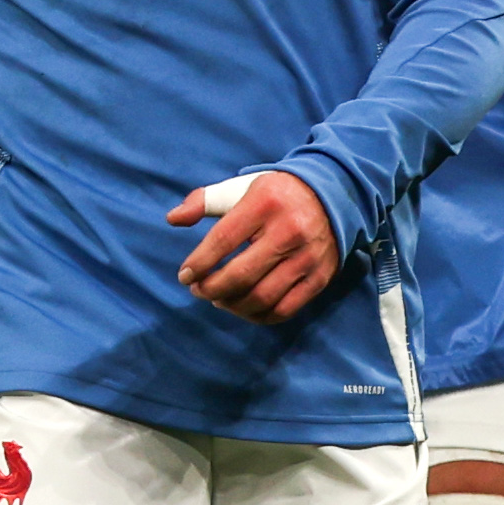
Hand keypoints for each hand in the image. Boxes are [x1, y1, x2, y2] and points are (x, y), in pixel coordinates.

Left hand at [167, 169, 337, 322]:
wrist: (330, 196)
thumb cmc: (274, 196)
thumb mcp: (240, 188)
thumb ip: (203, 201)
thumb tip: (173, 219)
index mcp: (264, 203)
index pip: (223, 240)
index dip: (199, 263)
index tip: (184, 275)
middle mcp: (289, 231)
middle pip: (241, 275)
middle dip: (211, 289)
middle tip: (198, 290)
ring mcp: (307, 257)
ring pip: (262, 297)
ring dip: (232, 306)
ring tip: (218, 299)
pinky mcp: (320, 278)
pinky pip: (285, 309)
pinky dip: (258, 316)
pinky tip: (243, 308)